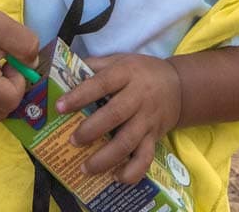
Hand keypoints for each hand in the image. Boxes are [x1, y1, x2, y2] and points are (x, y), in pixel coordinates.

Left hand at [56, 54, 181, 183]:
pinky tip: (115, 177)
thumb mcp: (120, 60)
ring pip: (128, 142)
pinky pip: (145, 159)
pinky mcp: (155, 138)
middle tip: (72, 141)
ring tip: (85, 168)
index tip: (59, 107)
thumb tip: (63, 72)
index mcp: (126, 74)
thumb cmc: (141, 72)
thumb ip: (94, 65)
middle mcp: (138, 97)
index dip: (80, 95)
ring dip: (105, 158)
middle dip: (91, 130)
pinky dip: (131, 172)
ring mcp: (147, 119)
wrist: (179, 86)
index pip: (101, 84)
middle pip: (115, 115)